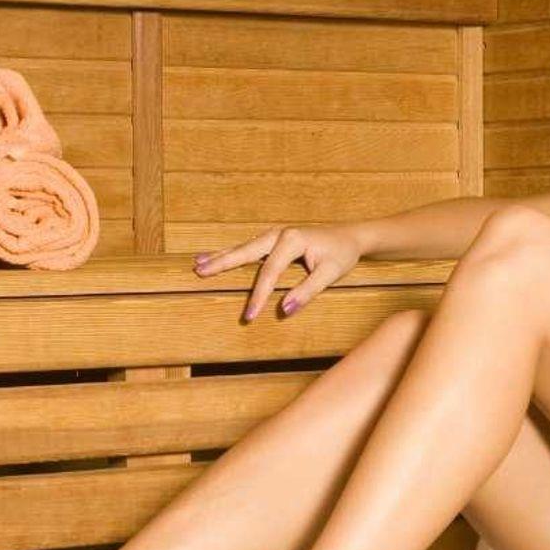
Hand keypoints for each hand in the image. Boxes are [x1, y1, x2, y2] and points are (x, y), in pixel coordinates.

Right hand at [191, 223, 364, 321]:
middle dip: (223, 262)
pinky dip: (232, 253)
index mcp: (292, 240)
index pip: (269, 271)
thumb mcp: (331, 274)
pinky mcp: (275, 240)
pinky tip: (216, 257)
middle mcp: (279, 234)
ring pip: (243, 247)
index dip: (259, 295)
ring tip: (198, 264)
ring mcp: (275, 235)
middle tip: (200, 272)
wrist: (351, 237)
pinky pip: (249, 248)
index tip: (249, 315)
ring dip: (221, 256)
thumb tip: (285, 309)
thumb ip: (308, 291)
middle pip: (246, 251)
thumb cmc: (342, 255)